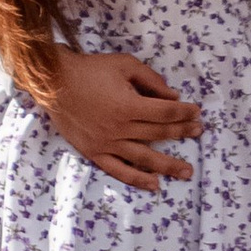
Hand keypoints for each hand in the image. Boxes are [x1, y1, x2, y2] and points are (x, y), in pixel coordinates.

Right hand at [42, 48, 200, 193]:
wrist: (52, 84)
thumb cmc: (90, 70)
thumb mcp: (124, 64)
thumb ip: (151, 80)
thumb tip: (173, 96)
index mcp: (128, 105)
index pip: (165, 112)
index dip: (184, 112)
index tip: (197, 113)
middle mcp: (120, 128)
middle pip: (159, 134)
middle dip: (182, 132)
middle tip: (198, 133)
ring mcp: (107, 144)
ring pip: (144, 158)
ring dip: (168, 165)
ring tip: (187, 172)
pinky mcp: (95, 153)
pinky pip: (119, 170)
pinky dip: (138, 179)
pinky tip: (155, 185)